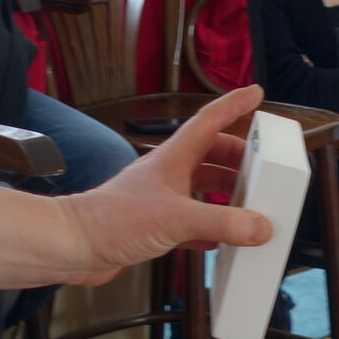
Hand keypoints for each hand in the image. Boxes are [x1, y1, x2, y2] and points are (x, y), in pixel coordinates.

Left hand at [60, 84, 273, 283]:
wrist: (74, 246)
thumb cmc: (113, 220)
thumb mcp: (177, 219)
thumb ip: (222, 222)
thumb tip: (261, 227)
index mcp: (174, 158)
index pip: (209, 120)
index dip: (233, 104)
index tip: (255, 93)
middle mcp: (168, 174)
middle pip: (212, 156)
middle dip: (240, 161)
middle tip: (264, 170)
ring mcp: (161, 199)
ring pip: (203, 188)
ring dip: (227, 195)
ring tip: (251, 205)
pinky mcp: (154, 225)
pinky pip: (192, 221)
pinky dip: (211, 227)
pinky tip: (222, 239)